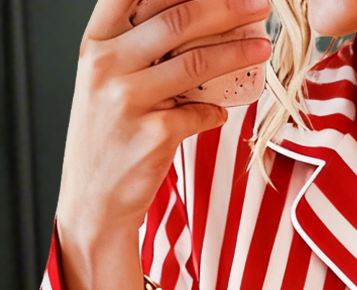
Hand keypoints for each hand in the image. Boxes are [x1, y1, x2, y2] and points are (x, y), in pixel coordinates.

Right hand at [56, 0, 272, 242]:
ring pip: (197, 61)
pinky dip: (217, 110)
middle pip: (177, 19)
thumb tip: (196, 21)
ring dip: (238, 52)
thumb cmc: (106, 139)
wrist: (93, 203)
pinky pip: (200, 112)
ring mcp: (129, 100)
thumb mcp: (104, 83)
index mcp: (96, 44)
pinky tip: (222, 110)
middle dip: (226, 7)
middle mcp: (107, 65)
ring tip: (262, 48)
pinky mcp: (154, 134)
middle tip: (258, 6)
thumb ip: (135, 49)